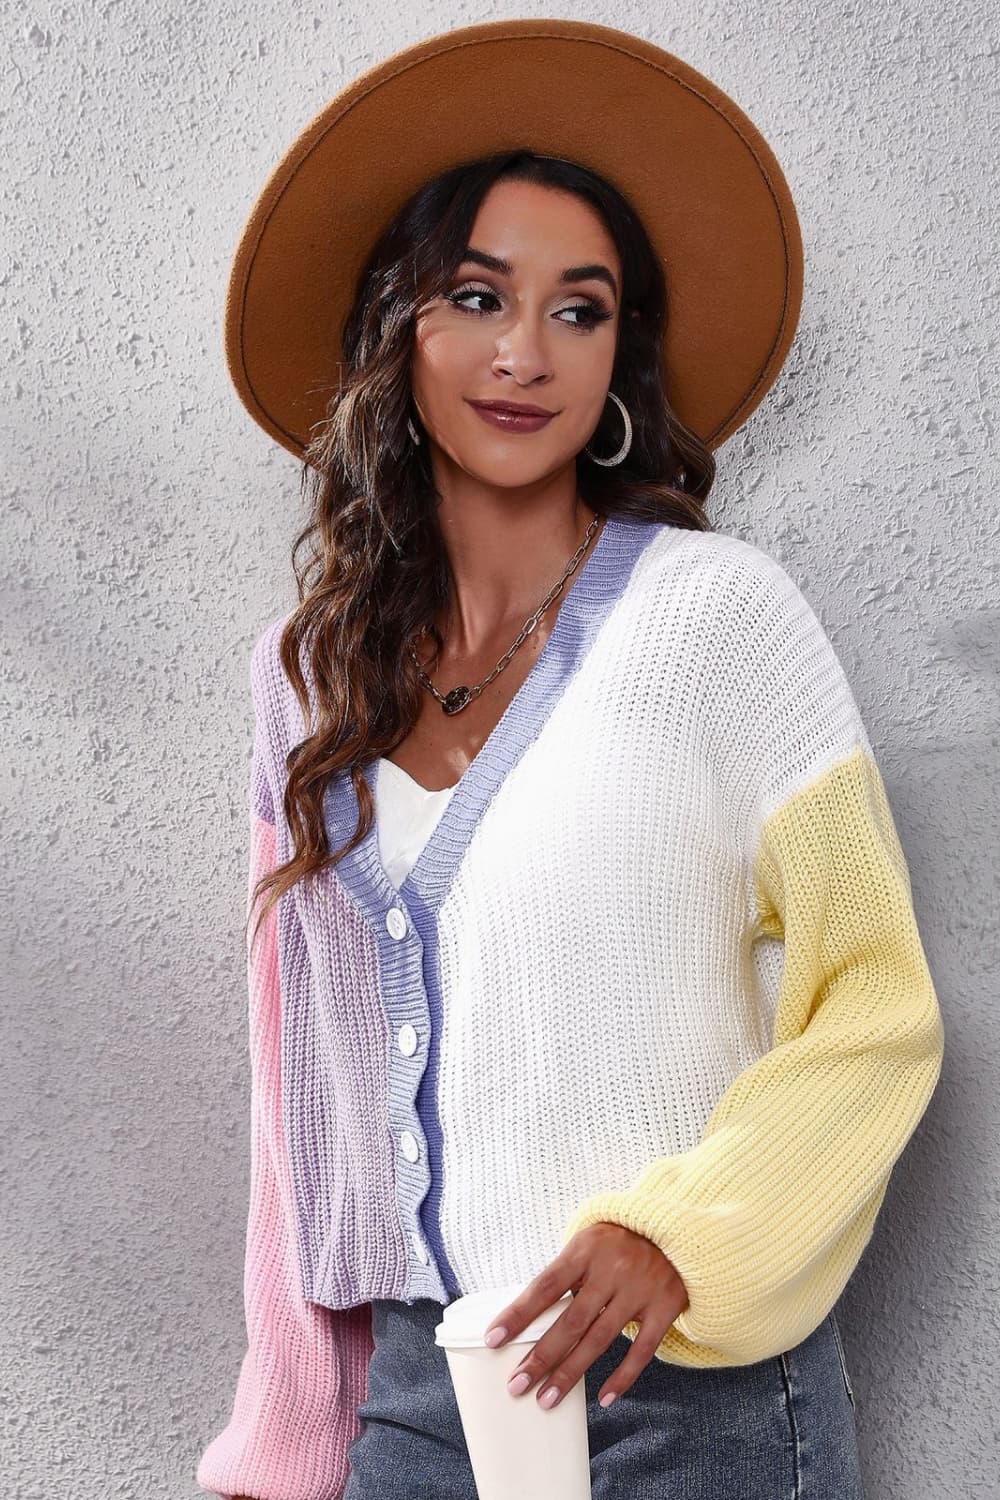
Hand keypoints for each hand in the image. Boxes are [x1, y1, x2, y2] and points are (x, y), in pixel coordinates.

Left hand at [482, 1222, 688, 1410]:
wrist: (675, 1230)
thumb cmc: (618, 1241)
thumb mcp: (588, 1242)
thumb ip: (564, 1273)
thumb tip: (527, 1314)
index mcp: (585, 1250)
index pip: (545, 1286)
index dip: (518, 1314)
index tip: (493, 1340)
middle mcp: (611, 1271)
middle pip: (570, 1321)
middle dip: (541, 1356)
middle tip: (516, 1384)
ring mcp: (639, 1291)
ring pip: (599, 1340)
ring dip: (570, 1373)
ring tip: (546, 1399)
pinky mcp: (664, 1308)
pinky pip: (641, 1350)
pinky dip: (622, 1377)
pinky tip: (603, 1399)